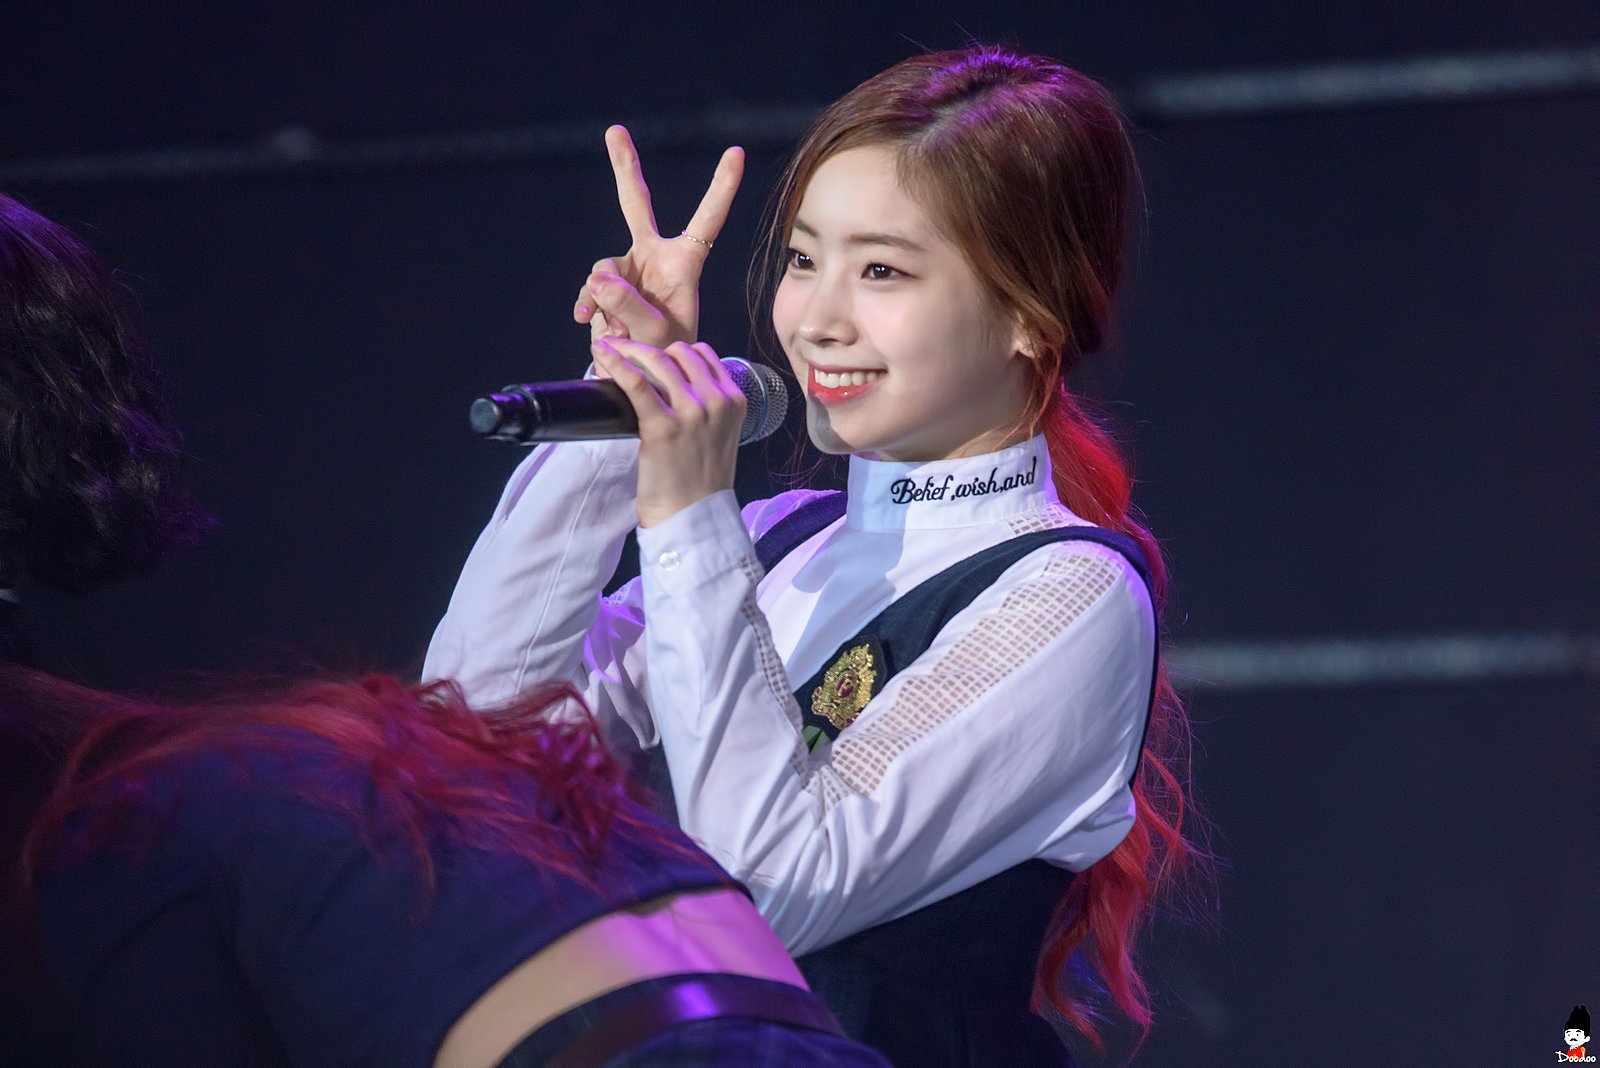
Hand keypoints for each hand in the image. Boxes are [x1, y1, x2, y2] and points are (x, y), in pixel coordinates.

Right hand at [576, 126, 743, 360]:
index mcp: (686, 261)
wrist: (647, 370)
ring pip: (603, 268)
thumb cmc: (668, 350)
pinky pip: (590, 287)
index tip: (736, 152)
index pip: (707, 219)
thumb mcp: (656, 333)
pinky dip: (588, 305)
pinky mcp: (607, 282)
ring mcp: (628, 267)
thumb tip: (598, 277)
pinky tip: (588, 321)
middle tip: (614, 131)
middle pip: (637, 204)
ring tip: (621, 332)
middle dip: (624, 167)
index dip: (721, 187)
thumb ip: (630, 306)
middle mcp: (655, 255)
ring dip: (605, 301)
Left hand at [590, 336, 745, 528]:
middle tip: (626, 354)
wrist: (693, 517)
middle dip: (650, 349)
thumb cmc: (700, 482)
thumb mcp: (719, 436)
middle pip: (680, 352)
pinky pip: (637, 383)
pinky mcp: (663, 427)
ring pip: (657, 360)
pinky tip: (602, 354)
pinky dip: (616, 363)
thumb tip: (676, 383)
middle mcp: (717, 401)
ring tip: (608, 351)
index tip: (654, 356)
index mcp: (734, 401)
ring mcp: (692, 412)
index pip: (703, 354)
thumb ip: (709, 407)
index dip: (676, 351)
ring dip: (628, 350)